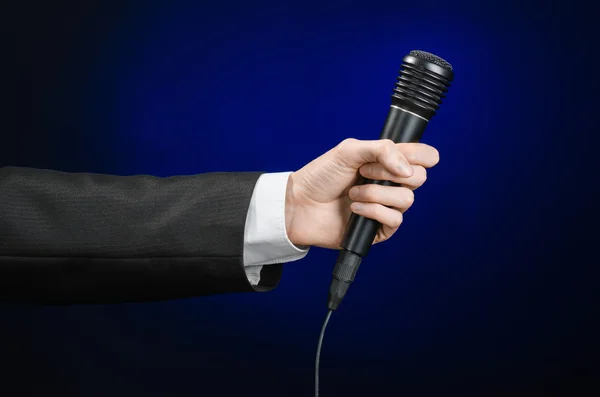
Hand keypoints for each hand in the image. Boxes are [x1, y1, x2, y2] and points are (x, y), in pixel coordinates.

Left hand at [285, 138, 439, 248]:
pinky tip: (355, 208)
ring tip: (353, 192)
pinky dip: (373, 211)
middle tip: (365, 172)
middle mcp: (390, 184)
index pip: (423, 157)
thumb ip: (382, 149)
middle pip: (420, 178)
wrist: (300, 204)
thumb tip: (408, 168)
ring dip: (377, 193)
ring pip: (407, 199)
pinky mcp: (379, 229)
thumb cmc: (321, 176)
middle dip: (390, 173)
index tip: (406, 157)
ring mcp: (386, 206)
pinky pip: (394, 220)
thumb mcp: (349, 150)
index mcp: (387, 162)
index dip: (423, 156)